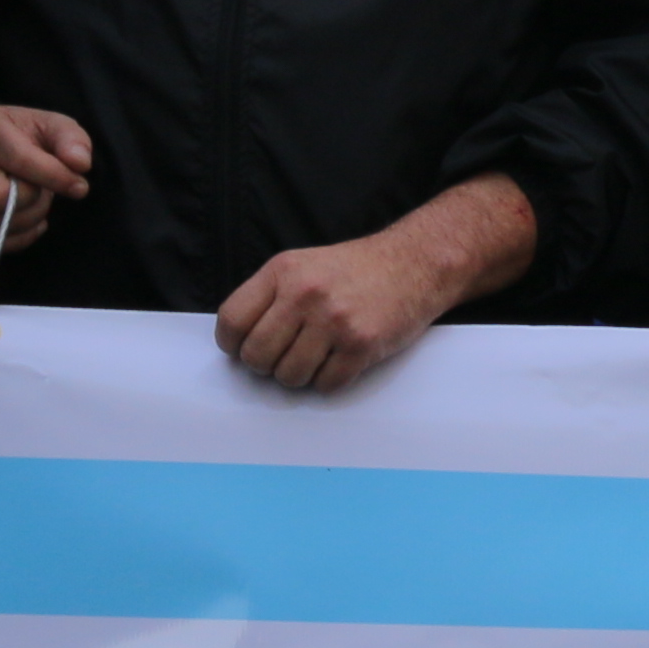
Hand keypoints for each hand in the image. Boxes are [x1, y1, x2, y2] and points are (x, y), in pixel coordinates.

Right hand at [0, 97, 91, 251]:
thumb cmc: (18, 133)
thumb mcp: (49, 125)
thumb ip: (71, 140)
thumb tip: (80, 165)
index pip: (20, 160)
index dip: (56, 178)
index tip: (79, 186)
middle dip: (32, 201)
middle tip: (43, 192)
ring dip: (25, 220)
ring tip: (31, 202)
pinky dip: (13, 239)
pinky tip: (23, 221)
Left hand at [217, 223, 470, 393]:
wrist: (416, 263)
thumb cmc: (357, 269)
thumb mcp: (305, 265)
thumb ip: (270, 297)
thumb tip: (240, 342)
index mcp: (284, 271)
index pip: (232, 320)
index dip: (233, 344)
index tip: (245, 348)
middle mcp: (306, 293)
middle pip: (256, 356)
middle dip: (267, 365)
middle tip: (286, 355)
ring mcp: (334, 320)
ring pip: (289, 377)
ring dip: (300, 375)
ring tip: (317, 356)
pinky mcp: (361, 344)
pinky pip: (326, 384)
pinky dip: (330, 380)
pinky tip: (341, 359)